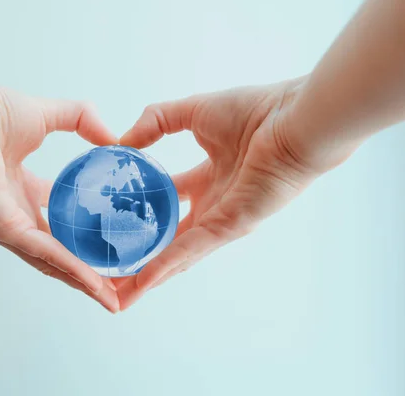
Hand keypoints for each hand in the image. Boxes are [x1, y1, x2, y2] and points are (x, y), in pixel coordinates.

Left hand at [0, 75, 120, 312]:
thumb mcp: (45, 114)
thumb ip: (80, 119)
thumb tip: (113, 136)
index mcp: (20, 189)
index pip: (56, 219)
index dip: (81, 232)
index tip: (106, 240)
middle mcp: (13, 213)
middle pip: (56, 250)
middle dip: (86, 268)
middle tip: (116, 283)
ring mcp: (7, 226)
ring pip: (52, 261)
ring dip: (83, 281)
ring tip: (112, 297)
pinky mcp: (2, 228)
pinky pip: (43, 252)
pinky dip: (71, 268)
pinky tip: (95, 283)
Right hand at [115, 77, 352, 308]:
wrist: (293, 118)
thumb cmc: (256, 112)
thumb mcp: (192, 111)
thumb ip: (156, 121)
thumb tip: (122, 140)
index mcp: (208, 180)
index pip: (168, 205)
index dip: (141, 216)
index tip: (114, 224)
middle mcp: (214, 205)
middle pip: (170, 239)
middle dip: (142, 258)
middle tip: (111, 275)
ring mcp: (222, 220)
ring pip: (178, 254)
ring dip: (149, 275)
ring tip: (119, 293)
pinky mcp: (231, 226)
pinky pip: (192, 247)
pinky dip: (167, 264)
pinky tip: (142, 280)